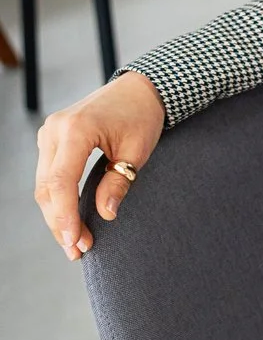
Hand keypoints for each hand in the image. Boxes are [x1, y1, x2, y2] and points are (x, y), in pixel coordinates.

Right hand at [34, 71, 166, 260]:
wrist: (139, 88)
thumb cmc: (143, 116)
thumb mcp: (138, 150)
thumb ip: (119, 181)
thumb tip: (105, 214)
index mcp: (76, 130)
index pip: (61, 182)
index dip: (65, 216)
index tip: (75, 242)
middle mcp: (55, 130)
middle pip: (47, 188)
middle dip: (60, 222)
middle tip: (78, 250)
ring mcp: (49, 133)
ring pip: (43, 185)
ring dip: (56, 215)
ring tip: (75, 242)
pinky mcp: (51, 139)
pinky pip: (48, 175)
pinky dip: (57, 199)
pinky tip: (69, 220)